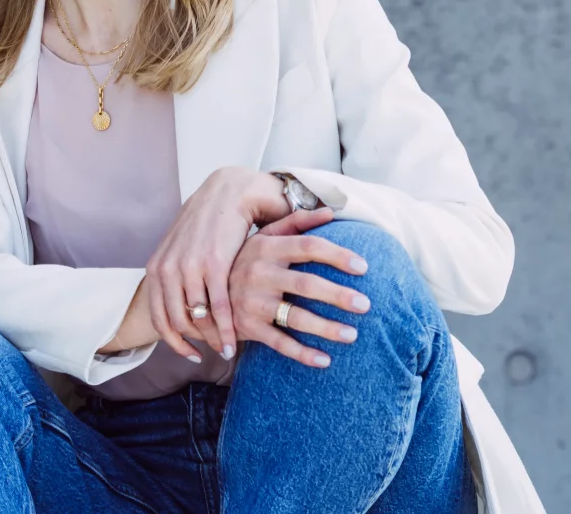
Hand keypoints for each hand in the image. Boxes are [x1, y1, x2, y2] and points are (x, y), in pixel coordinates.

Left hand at [143, 167, 294, 362]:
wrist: (230, 190)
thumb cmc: (210, 220)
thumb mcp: (182, 246)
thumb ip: (176, 272)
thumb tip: (180, 300)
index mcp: (157, 267)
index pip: (158, 316)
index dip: (172, 341)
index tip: (189, 354)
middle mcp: (168, 269)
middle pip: (176, 322)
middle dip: (195, 343)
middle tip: (211, 353)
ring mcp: (190, 267)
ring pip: (198, 318)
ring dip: (212, 339)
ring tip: (226, 349)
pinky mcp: (215, 264)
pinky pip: (218, 307)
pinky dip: (225, 329)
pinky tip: (233, 341)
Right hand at [227, 206, 369, 367]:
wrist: (204, 292)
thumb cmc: (245, 260)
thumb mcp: (264, 237)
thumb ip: (296, 223)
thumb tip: (330, 211)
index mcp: (268, 248)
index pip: (309, 247)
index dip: (337, 255)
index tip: (364, 267)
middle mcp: (259, 274)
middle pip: (306, 284)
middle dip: (338, 295)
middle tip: (366, 304)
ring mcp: (252, 302)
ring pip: (295, 317)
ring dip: (326, 328)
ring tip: (352, 335)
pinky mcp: (247, 327)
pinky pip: (279, 343)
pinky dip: (302, 353)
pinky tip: (325, 360)